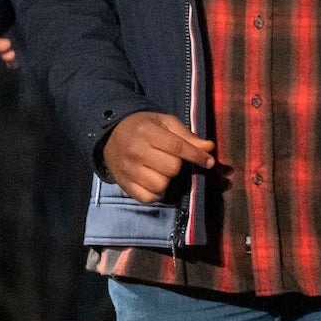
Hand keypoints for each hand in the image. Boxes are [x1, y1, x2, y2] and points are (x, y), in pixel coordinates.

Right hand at [100, 112, 215, 203]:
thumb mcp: (165, 123)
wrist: (110, 134)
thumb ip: (187, 136)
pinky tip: (154, 183)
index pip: (177, 147)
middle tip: (171, 159)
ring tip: (161, 171)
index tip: (209, 162)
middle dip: (177, 165)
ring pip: (161, 185)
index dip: (196, 156)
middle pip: (171, 168)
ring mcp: (128, 170)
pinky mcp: (124, 185)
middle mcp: (136, 151)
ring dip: (167, 180)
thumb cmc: (144, 127)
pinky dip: (156, 193)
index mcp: (148, 132)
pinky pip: (148, 198)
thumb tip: (209, 148)